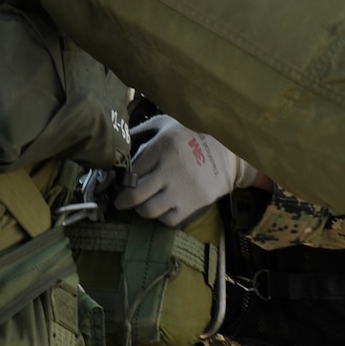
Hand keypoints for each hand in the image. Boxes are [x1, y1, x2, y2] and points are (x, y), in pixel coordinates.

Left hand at [112, 115, 255, 226]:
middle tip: (122, 201)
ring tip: (145, 203)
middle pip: (135, 195)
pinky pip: (169, 220)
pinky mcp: (196, 203)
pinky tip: (165, 207)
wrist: (229, 150)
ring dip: (143, 209)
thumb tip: (116, 147)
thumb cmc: (190, 135)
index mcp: (162, 147)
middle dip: (123, 201)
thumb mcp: (165, 125)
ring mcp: (184, 189)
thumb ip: (139, 133)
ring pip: (149, 211)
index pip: (130, 172)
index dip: (121, 181)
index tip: (119, 185)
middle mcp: (171, 169)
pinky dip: (163, 216)